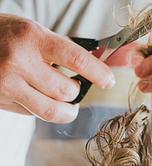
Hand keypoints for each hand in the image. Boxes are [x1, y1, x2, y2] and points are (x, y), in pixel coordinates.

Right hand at [0, 14, 138, 122]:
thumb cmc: (5, 35)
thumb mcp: (34, 33)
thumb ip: (59, 51)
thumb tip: (89, 68)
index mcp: (33, 39)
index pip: (76, 59)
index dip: (98, 72)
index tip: (108, 80)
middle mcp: (19, 62)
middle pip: (65, 91)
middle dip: (76, 92)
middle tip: (76, 87)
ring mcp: (7, 85)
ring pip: (51, 110)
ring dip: (67, 110)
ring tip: (69, 104)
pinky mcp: (1, 101)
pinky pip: (33, 114)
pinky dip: (44, 109)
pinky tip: (41, 98)